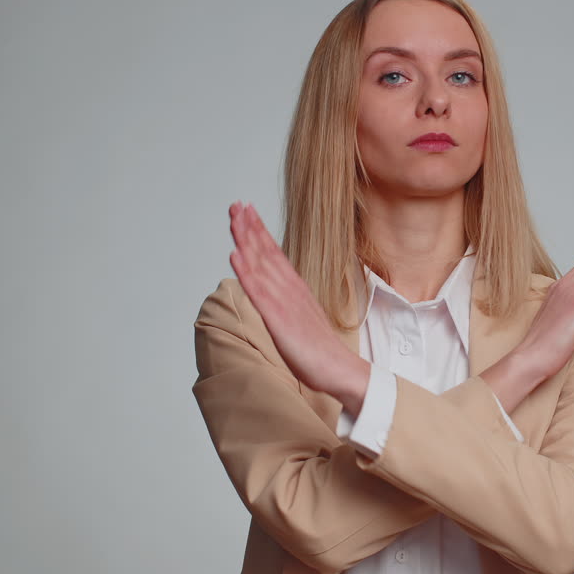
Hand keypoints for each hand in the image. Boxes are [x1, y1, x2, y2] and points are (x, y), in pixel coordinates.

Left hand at [227, 201, 369, 408]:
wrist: (339, 369)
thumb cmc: (319, 349)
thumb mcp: (302, 317)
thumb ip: (288, 302)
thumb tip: (275, 292)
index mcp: (295, 289)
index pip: (274, 254)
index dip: (259, 231)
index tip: (247, 211)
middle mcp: (289, 290)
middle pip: (266, 253)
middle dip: (249, 227)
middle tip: (237, 204)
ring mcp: (284, 302)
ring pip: (260, 265)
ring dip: (245, 240)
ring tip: (234, 218)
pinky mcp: (279, 318)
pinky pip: (258, 291)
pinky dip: (245, 271)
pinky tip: (235, 254)